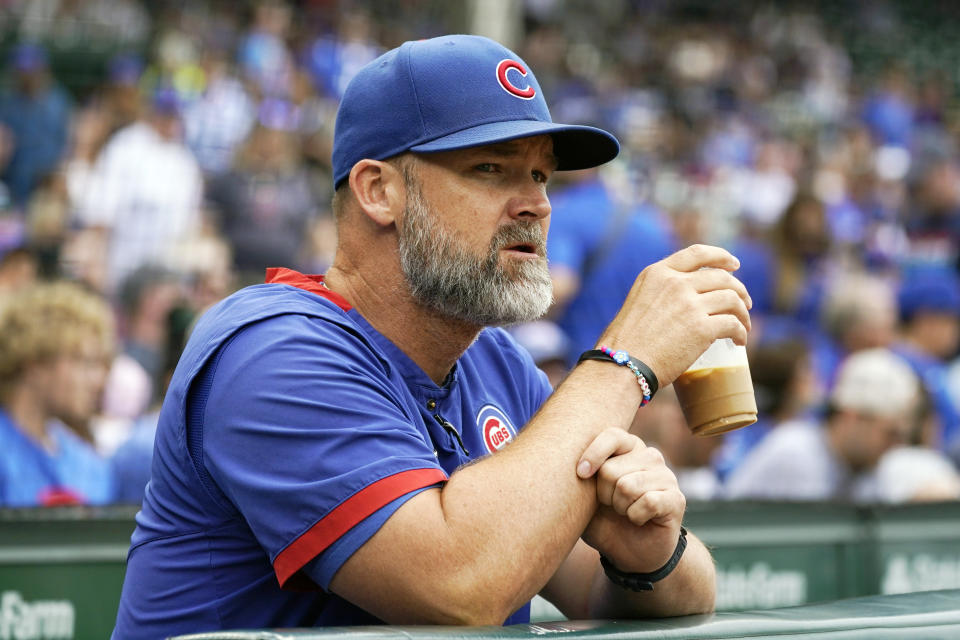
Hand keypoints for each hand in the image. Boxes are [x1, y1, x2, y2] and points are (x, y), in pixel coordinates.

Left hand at [576, 428, 685, 572]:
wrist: (632, 553)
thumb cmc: (606, 520)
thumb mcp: (585, 499)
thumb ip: (577, 480)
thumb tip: (569, 465)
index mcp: (627, 448)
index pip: (612, 436)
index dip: (593, 454)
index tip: (581, 474)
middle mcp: (649, 456)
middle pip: (610, 470)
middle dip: (604, 495)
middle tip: (612, 505)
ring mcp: (666, 475)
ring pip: (627, 486)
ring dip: (620, 508)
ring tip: (626, 512)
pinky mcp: (676, 498)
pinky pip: (648, 502)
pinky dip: (636, 517)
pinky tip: (640, 520)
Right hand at [597, 244, 751, 384]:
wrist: (623, 364)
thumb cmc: (626, 341)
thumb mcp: (639, 300)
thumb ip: (661, 292)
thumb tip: (686, 302)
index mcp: (658, 273)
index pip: (697, 253)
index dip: (721, 256)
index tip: (734, 264)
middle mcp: (675, 283)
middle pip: (721, 277)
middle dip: (738, 290)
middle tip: (744, 304)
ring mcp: (690, 305)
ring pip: (732, 299)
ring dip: (742, 313)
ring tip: (743, 326)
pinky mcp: (702, 328)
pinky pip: (733, 324)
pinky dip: (741, 333)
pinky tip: (739, 341)